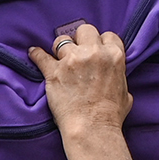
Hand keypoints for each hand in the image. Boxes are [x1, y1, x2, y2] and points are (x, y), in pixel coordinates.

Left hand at [29, 21, 132, 141]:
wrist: (92, 128)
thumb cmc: (110, 115)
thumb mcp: (125, 93)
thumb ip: (120, 79)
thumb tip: (117, 79)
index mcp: (114, 56)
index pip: (107, 36)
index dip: (100, 42)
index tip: (94, 49)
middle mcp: (94, 53)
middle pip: (85, 31)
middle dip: (80, 39)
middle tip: (76, 51)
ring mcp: (72, 61)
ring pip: (62, 40)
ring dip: (59, 48)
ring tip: (57, 56)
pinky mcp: (54, 72)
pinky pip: (41, 56)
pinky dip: (36, 54)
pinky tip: (33, 52)